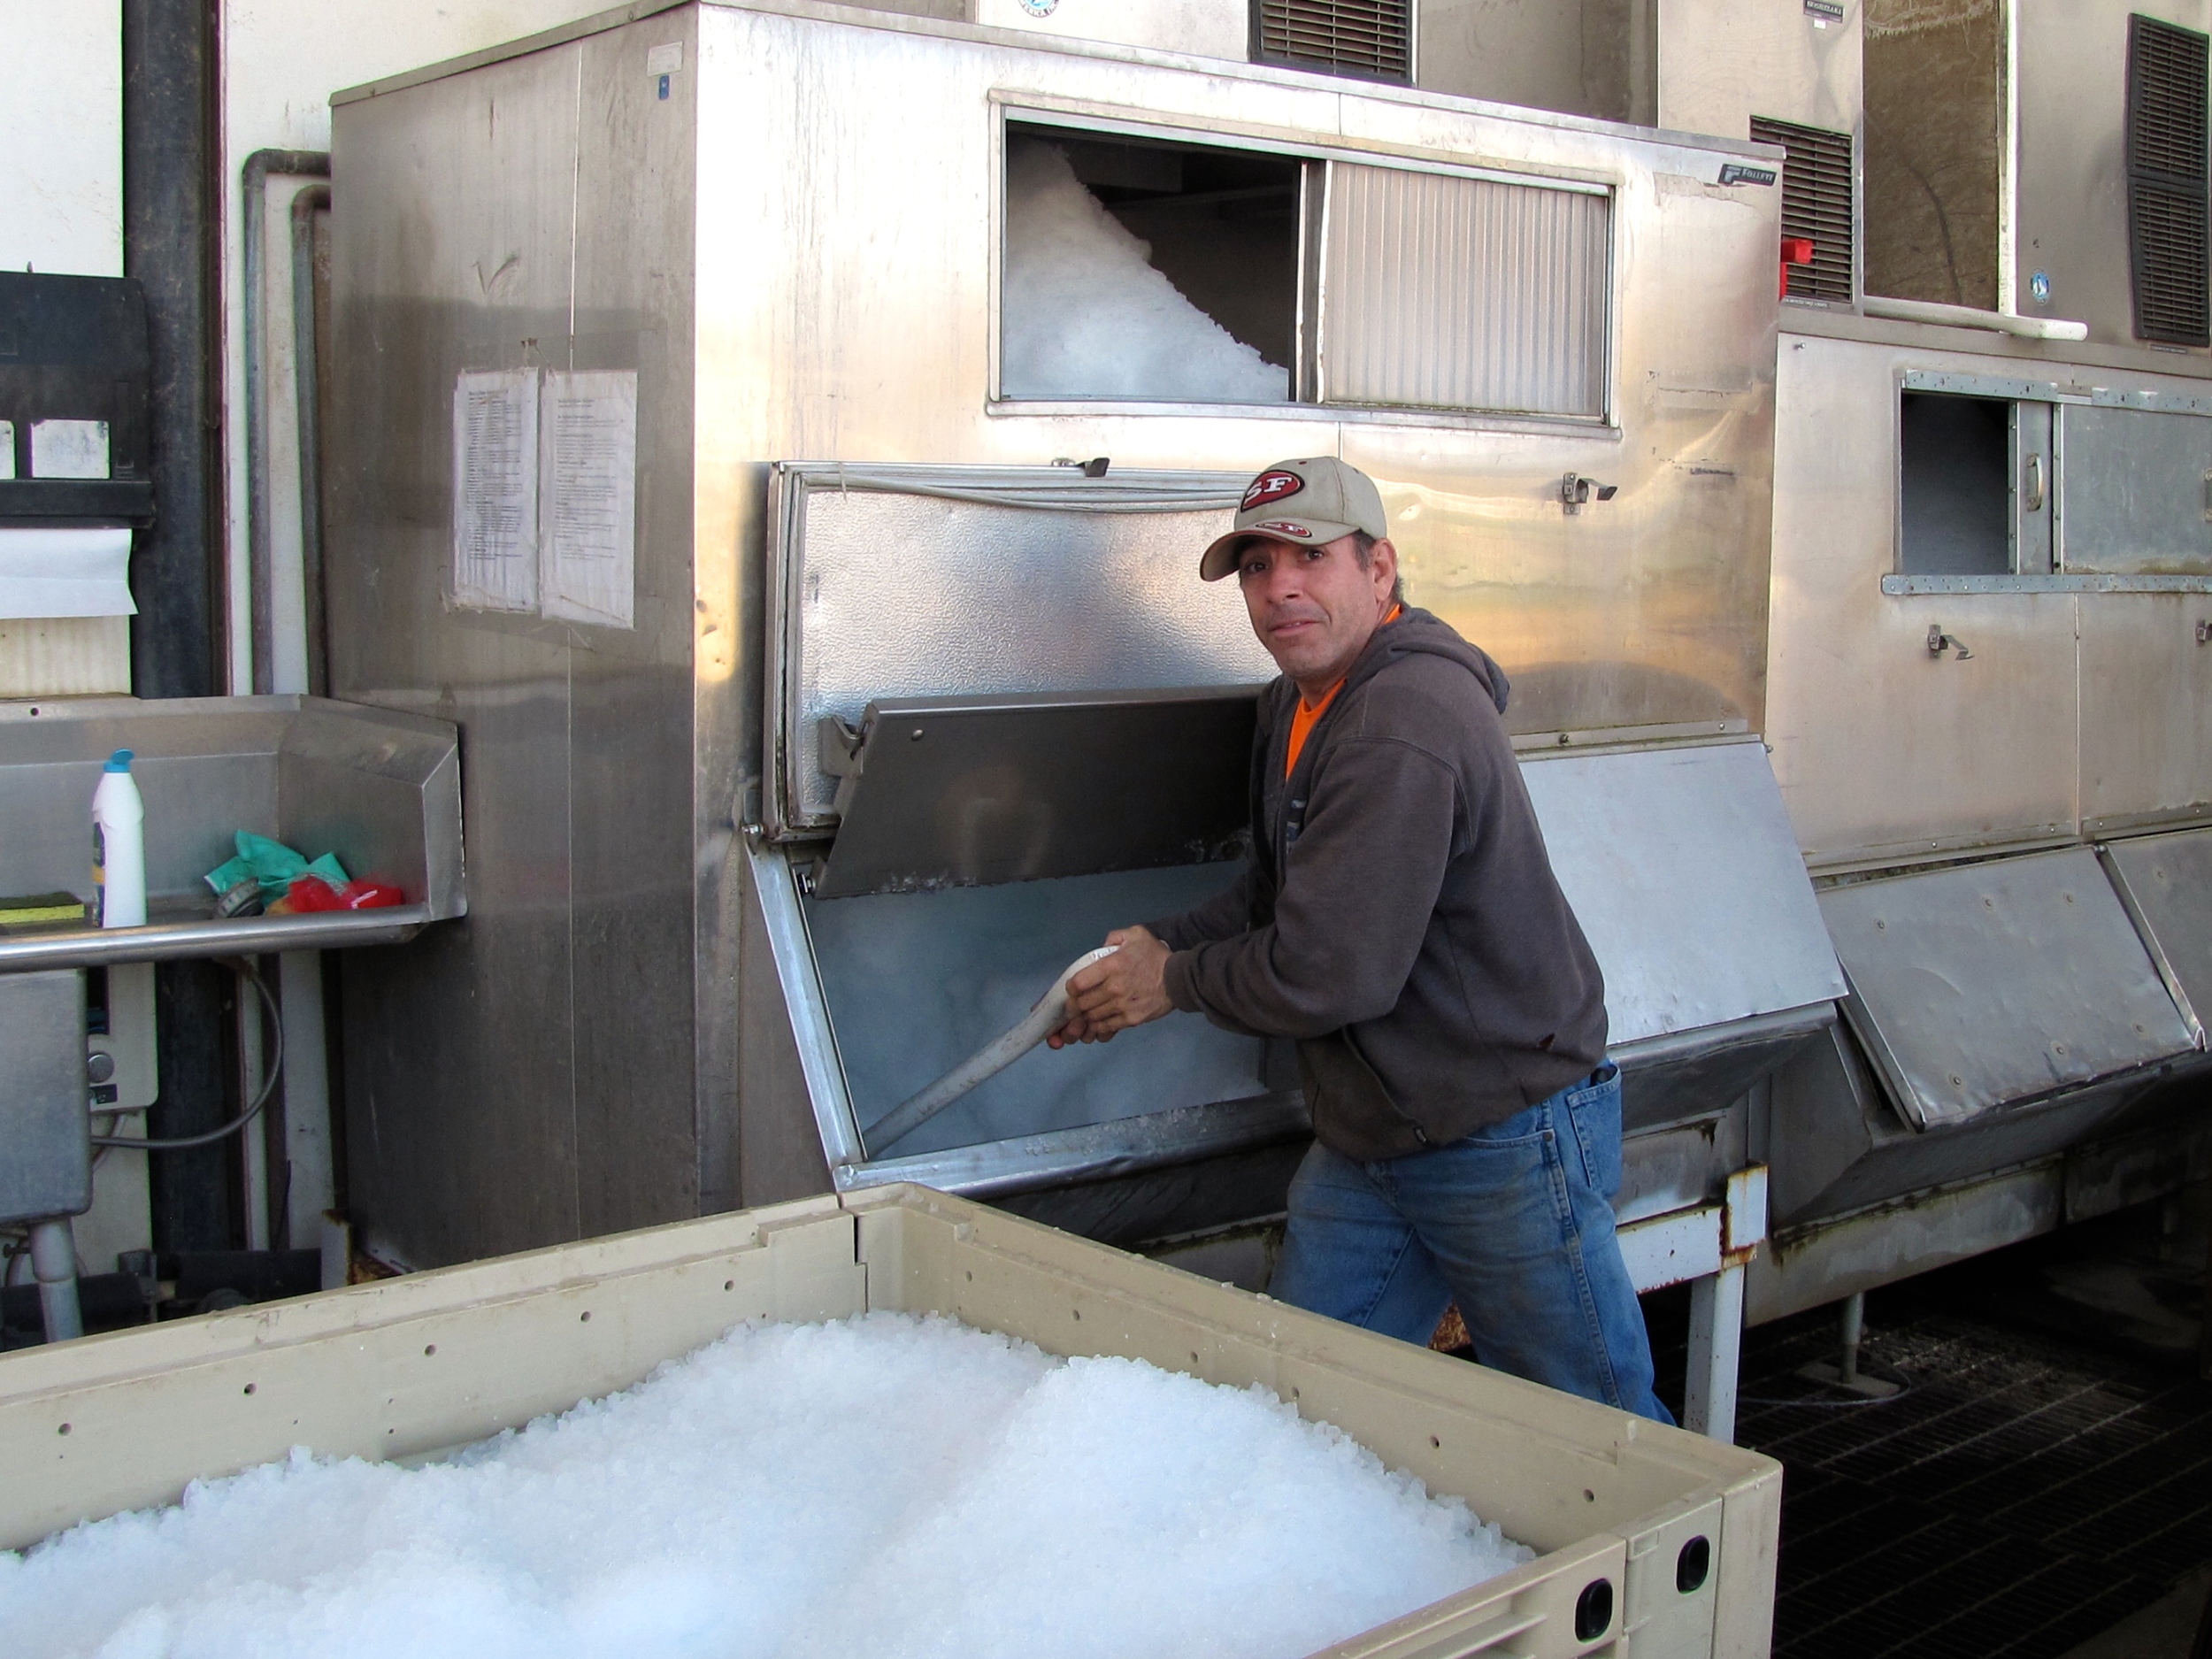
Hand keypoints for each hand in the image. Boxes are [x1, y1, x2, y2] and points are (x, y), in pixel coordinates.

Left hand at [1046, 926, 1173, 1046]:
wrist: (1179, 978)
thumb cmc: (1155, 956)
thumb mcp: (1135, 934)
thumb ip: (1113, 937)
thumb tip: (1101, 948)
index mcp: (1111, 965)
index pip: (1078, 983)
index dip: (1071, 988)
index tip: (1073, 988)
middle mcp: (1114, 987)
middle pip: (1082, 1003)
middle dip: (1075, 1005)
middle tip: (1075, 1004)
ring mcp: (1122, 1006)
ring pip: (1092, 1017)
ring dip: (1086, 1016)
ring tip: (1087, 1013)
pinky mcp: (1131, 1019)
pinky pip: (1107, 1027)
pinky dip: (1099, 1027)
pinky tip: (1099, 1021)